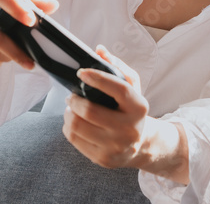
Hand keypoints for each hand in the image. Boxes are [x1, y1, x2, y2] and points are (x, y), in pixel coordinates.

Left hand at [62, 46, 150, 168]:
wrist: (141, 145)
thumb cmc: (131, 110)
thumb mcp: (131, 87)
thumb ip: (117, 66)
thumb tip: (99, 50)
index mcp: (139, 107)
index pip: (118, 88)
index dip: (97, 78)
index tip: (81, 72)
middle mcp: (130, 129)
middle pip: (90, 111)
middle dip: (74, 100)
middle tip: (72, 96)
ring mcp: (116, 147)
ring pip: (78, 126)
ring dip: (69, 114)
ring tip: (72, 109)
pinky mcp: (103, 159)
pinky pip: (75, 140)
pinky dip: (68, 127)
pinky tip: (74, 122)